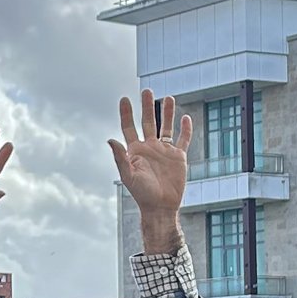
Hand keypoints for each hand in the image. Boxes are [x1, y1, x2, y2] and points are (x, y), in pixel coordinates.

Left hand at [110, 90, 190, 249]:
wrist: (161, 207)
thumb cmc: (142, 194)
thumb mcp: (128, 175)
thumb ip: (120, 157)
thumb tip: (110, 139)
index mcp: (135, 151)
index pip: (129, 127)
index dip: (126, 113)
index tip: (124, 99)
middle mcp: (149, 148)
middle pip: (147, 122)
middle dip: (147, 106)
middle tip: (147, 90)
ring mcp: (164, 151)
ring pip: (166, 127)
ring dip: (167, 113)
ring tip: (168, 98)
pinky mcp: (178, 157)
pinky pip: (182, 139)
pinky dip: (185, 129)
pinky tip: (185, 117)